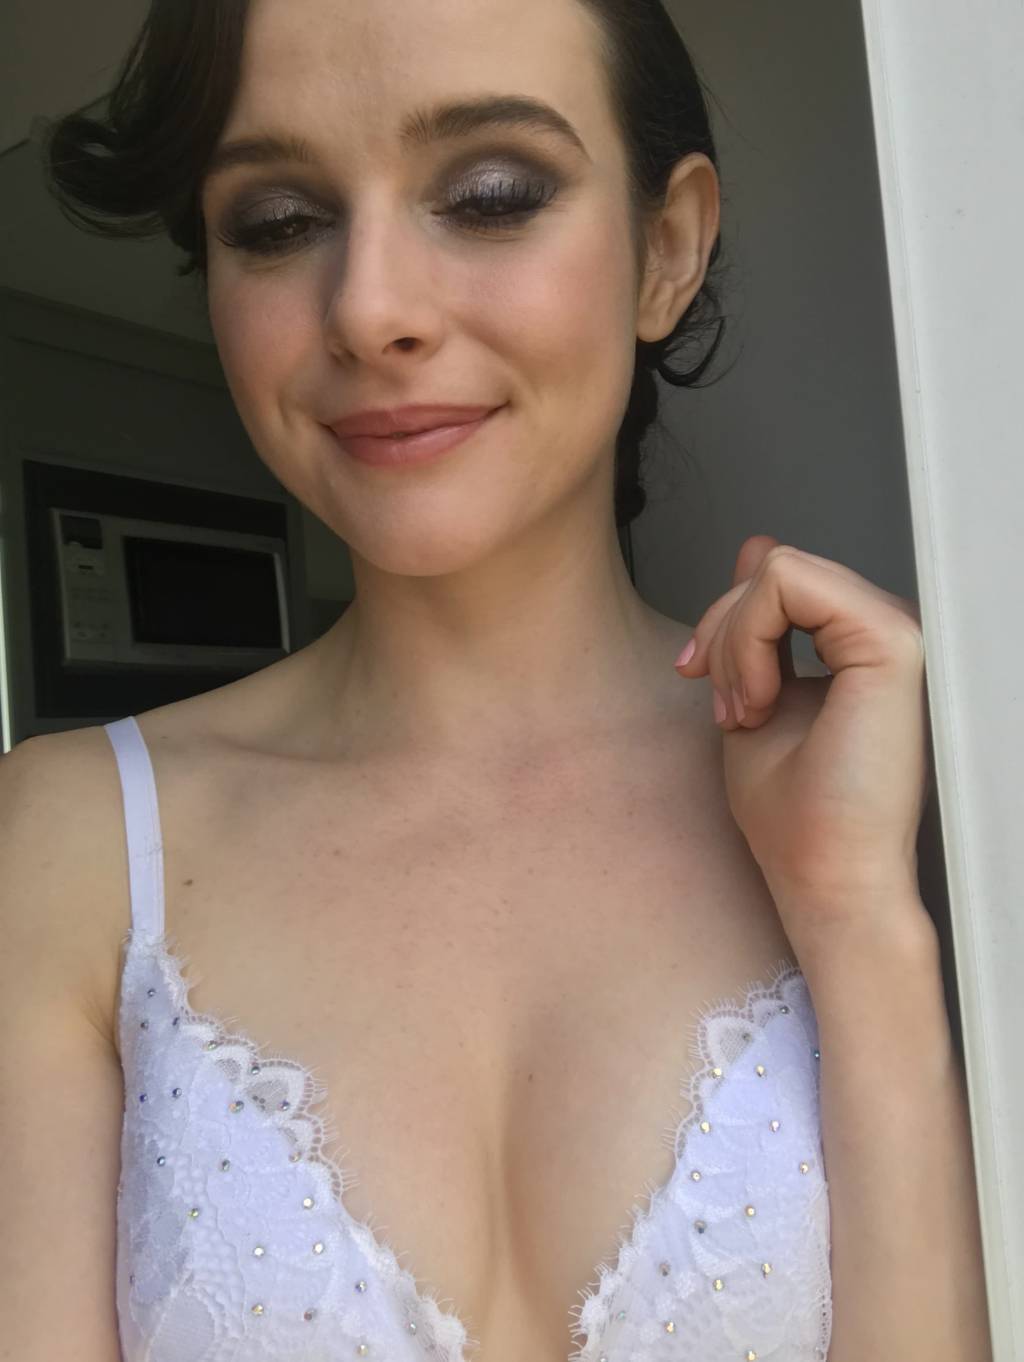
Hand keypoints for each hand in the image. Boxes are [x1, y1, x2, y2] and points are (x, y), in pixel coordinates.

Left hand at [674, 535, 933, 939]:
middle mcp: (881, 629)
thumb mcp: (753, 696)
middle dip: (723, 633)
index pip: (777, 580)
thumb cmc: (794, 815)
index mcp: (855, 642)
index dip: (724, 622)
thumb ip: (755, 629)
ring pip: (777, 570)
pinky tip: (761, 700)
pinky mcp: (890, 638)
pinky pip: (787, 581)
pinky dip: (748, 638)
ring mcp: (891, 628)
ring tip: (747, 711)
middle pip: (772, 568)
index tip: (700, 681)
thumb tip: (755, 547)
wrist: (824, 877)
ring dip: (734, 643)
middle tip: (729, 709)